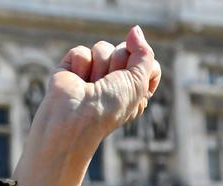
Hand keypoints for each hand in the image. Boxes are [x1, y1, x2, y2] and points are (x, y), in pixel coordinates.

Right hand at [46, 26, 161, 141]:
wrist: (76, 117)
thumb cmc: (109, 107)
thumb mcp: (138, 82)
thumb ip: (144, 54)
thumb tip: (136, 30)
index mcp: (136, 91)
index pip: (148, 63)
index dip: (141, 67)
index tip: (132, 82)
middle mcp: (116, 82)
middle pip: (125, 50)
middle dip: (119, 64)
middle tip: (109, 83)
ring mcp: (94, 73)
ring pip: (103, 47)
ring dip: (100, 66)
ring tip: (92, 85)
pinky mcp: (74, 67)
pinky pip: (82, 50)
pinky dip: (81, 65)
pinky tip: (78, 81)